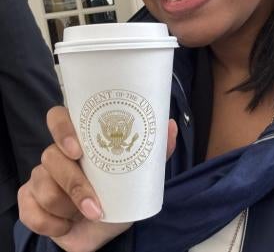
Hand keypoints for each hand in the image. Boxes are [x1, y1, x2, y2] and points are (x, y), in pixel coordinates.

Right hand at [18, 106, 177, 251]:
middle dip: (72, 184)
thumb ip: (155, 150)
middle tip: (92, 203)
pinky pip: (29, 210)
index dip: (62, 129)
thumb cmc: (120, 194)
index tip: (78, 150)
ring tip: (89, 215)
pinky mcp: (29, 200)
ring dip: (67, 208)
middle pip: (50, 156)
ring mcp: (40, 176)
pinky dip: (50, 224)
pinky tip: (67, 225)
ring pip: (42, 186)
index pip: (58, 118)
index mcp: (80, 140)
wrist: (104, 228)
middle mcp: (57, 154)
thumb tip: (170, 125)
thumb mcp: (140, 173)